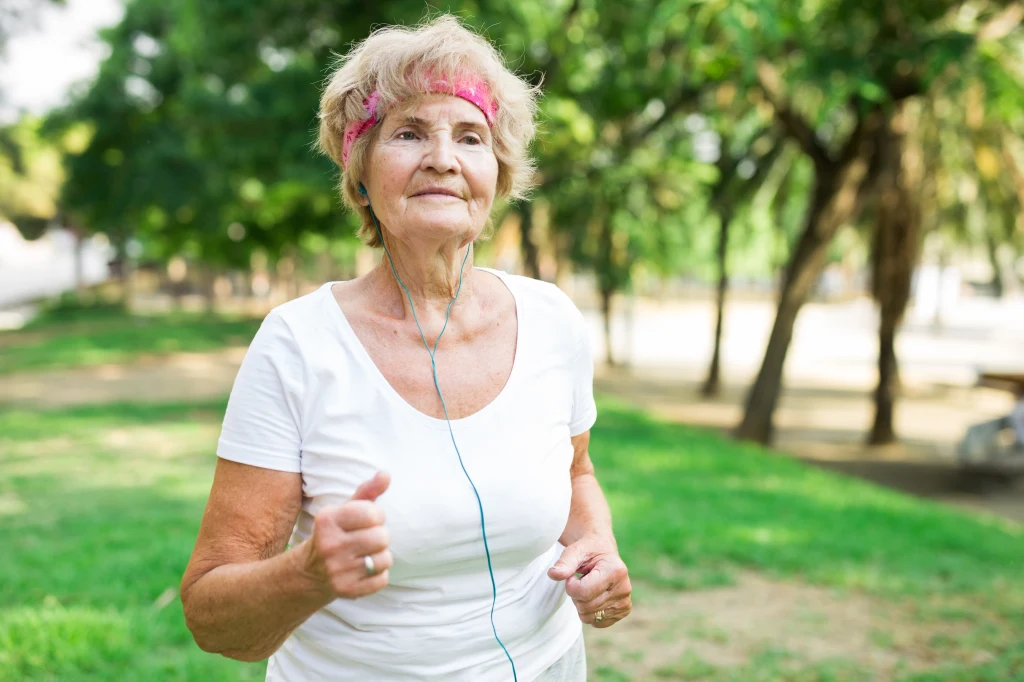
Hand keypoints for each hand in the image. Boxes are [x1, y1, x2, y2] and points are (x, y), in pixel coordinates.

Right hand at [304, 471, 392, 598]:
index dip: (376, 516)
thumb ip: (367, 491)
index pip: (373, 513)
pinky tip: (362, 570)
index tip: (367, 521)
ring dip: (380, 556)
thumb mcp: (345, 510)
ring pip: (385, 559)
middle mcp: (330, 545)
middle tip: (366, 540)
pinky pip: (382, 579)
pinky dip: (378, 575)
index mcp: (328, 519)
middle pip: (382, 537)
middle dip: (380, 537)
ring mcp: (337, 570)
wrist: (309, 572)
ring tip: (365, 555)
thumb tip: (386, 474)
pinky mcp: (346, 590)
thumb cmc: (336, 533)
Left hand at [547, 534, 631, 627]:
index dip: (570, 585)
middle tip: (580, 580)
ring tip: (588, 587)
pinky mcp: (623, 611)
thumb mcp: (575, 551)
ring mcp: (625, 601)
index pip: (583, 592)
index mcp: (615, 570)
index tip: (573, 575)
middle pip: (585, 607)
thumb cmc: (588, 551)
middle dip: (576, 595)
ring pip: (590, 617)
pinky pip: (597, 623)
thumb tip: (553, 574)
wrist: (603, 551)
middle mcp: (624, 588)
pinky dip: (590, 612)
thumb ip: (564, 563)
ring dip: (582, 604)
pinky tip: (594, 596)